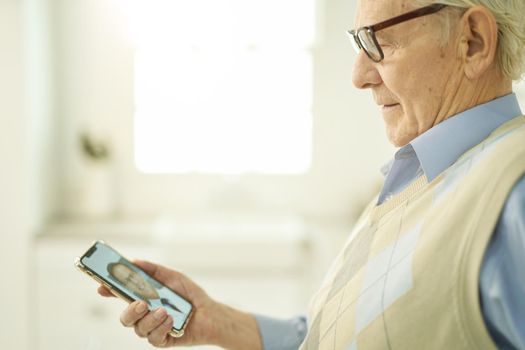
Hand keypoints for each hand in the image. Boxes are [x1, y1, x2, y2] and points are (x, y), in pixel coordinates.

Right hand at [98, 260, 261, 348]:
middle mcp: (144, 315)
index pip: (120, 295)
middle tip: (141, 303)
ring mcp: (152, 329)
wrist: (209, 312)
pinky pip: (154, 338)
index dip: (109, 290)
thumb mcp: (171, 276)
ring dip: (150, 319)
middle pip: (125, 318)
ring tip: (164, 311)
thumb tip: (133, 261)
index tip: (102, 286)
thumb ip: (153, 270)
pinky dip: (161, 327)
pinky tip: (170, 320)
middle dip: (129, 311)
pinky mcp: (162, 340)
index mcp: (143, 298)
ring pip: (139, 329)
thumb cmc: (189, 294)